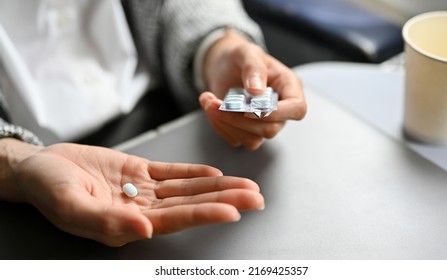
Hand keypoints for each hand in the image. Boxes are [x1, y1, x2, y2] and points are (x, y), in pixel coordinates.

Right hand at [12, 142, 263, 245]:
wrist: (38, 167)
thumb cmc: (49, 189)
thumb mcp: (71, 207)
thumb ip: (108, 222)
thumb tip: (143, 230)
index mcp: (128, 224)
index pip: (176, 220)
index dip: (206, 214)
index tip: (234, 210)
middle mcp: (141, 210)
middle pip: (191, 204)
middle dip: (225, 200)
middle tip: (255, 197)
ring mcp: (142, 190)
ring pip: (187, 188)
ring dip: (217, 186)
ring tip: (245, 185)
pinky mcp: (138, 171)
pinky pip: (171, 173)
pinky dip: (192, 173)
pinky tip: (213, 173)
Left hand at [199, 32, 306, 149]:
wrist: (222, 65)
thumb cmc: (240, 57)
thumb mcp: (246, 53)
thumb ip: (254, 68)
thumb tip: (257, 91)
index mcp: (289, 88)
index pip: (297, 109)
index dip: (276, 113)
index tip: (250, 107)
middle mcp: (280, 110)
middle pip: (270, 129)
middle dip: (239, 118)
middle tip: (215, 101)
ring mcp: (264, 124)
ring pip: (252, 140)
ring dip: (226, 123)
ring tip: (209, 101)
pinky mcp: (246, 132)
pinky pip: (235, 139)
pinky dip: (219, 126)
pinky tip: (212, 108)